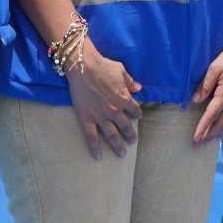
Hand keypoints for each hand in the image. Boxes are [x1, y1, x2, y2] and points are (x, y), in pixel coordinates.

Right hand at [65, 39, 142, 159]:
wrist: (83, 66)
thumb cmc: (102, 66)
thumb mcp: (121, 70)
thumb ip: (130, 81)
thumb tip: (139, 88)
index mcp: (124, 98)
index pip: (134, 110)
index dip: (137, 114)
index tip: (137, 117)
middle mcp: (114, 110)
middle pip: (125, 126)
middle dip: (130, 135)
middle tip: (133, 142)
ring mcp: (100, 116)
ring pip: (111, 135)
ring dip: (118, 145)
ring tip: (122, 154)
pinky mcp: (87, 118)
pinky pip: (91, 136)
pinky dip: (95, 148)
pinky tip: (98, 156)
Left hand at [191, 33, 222, 145]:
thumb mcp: (215, 67)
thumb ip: (205, 84)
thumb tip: (195, 101)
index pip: (212, 114)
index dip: (203, 127)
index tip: (195, 137)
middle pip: (222, 123)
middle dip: (209, 135)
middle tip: (198, 145)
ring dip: (218, 133)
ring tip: (208, 141)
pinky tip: (222, 129)